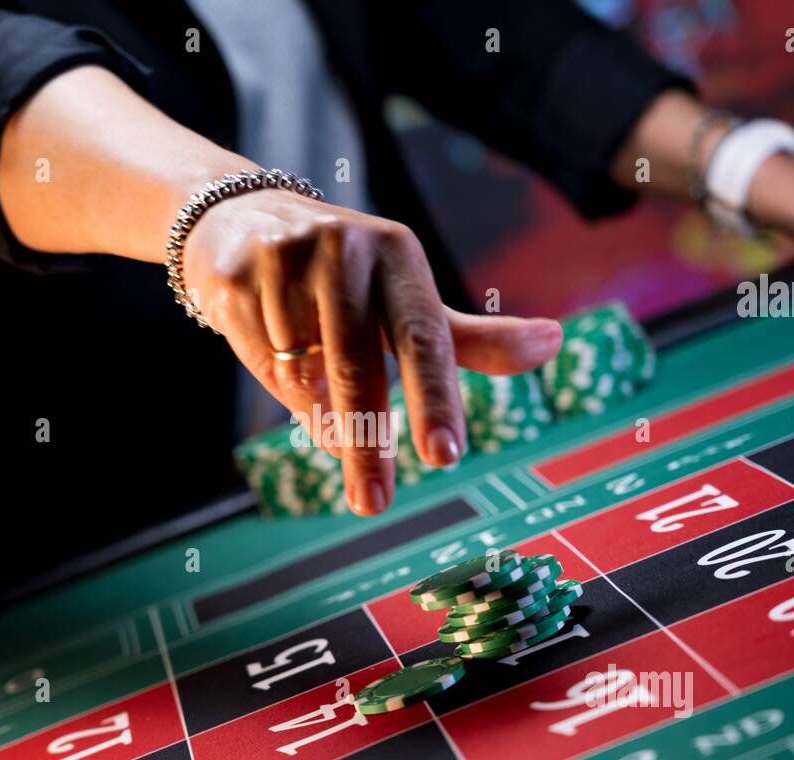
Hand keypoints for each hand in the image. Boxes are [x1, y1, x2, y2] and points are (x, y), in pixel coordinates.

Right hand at [182, 188, 561, 515]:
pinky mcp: (239, 279)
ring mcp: (287, 261)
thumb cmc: (345, 277)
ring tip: (318, 395)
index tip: (444, 457)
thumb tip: (554, 343)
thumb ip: (472, 336)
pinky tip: (280, 360)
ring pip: (305, 374)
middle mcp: (346, 250)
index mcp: (399, 255)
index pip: (425, 337)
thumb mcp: (407, 299)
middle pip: (358, 368)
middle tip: (373, 503)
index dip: (435, 398)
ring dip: (316, 407)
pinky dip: (277, 381)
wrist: (242, 221)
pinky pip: (264, 361)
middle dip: (365, 444)